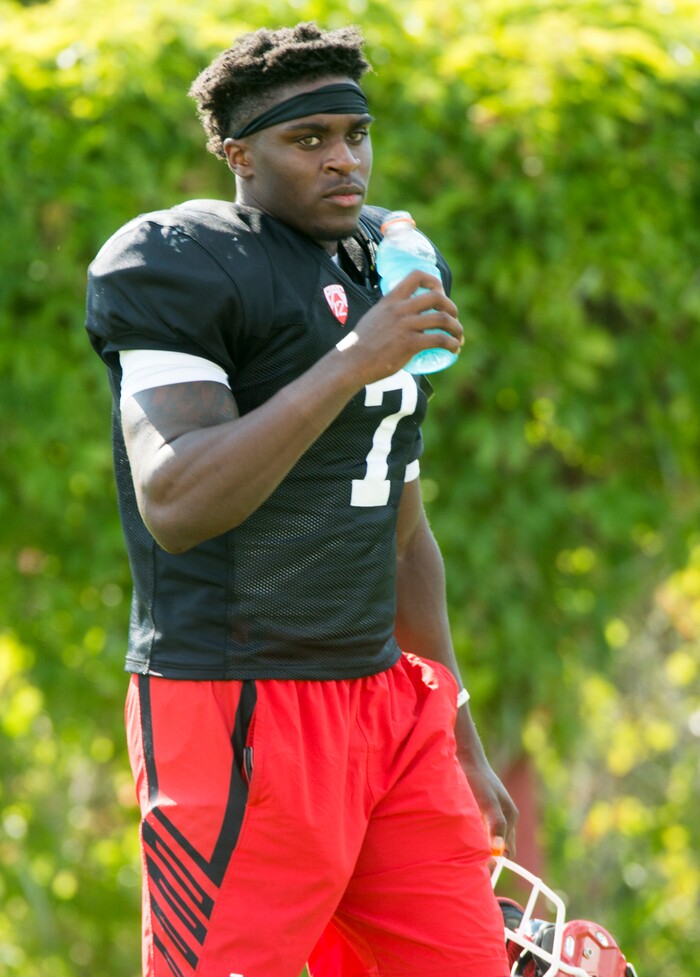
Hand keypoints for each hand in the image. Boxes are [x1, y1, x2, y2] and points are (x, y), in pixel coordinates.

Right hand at [336, 270, 463, 383]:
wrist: (351, 362)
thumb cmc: (361, 345)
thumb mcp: (374, 318)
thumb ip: (389, 314)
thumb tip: (403, 319)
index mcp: (390, 299)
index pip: (416, 276)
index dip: (434, 281)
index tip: (441, 293)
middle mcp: (399, 309)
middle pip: (436, 298)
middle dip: (451, 308)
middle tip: (454, 319)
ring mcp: (405, 326)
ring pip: (442, 319)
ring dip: (456, 328)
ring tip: (459, 337)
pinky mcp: (409, 344)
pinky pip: (439, 339)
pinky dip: (451, 343)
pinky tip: (454, 349)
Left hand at [459, 753, 518, 858]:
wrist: (466, 758)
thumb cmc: (477, 780)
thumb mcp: (487, 802)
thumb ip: (496, 824)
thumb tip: (499, 848)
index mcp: (510, 816)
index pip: (508, 851)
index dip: (496, 860)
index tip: (480, 862)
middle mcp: (505, 816)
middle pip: (500, 846)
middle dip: (488, 854)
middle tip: (470, 855)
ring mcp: (494, 812)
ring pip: (490, 838)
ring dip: (480, 843)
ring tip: (464, 843)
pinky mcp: (482, 808)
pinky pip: (481, 830)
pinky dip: (474, 835)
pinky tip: (461, 832)